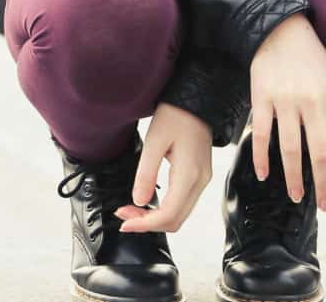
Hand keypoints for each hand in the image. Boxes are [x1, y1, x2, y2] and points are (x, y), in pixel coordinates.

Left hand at [113, 103, 212, 233]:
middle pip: (175, 220)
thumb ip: (146, 173)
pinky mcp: (199, 177)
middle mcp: (200, 181)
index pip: (168, 215)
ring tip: (132, 208)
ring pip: (179, 214)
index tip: (124, 223)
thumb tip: (139, 201)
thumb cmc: (176, 114)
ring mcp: (202, 180)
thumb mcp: (154, 141)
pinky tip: (148, 201)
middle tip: (123, 214)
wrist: (196, 100)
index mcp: (189, 174)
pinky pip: (182, 203)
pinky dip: (164, 209)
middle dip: (147, 223)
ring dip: (154, 218)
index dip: (144, 225)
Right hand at [247, 13, 325, 211]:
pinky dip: (262, 159)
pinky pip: (263, 136)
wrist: (280, 29)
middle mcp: (313, 102)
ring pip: (292, 150)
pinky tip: (264, 175)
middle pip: (321, 154)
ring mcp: (286, 101)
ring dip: (295, 179)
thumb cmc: (311, 61)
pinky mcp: (262, 98)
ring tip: (296, 197)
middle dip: (324, 185)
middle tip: (325, 206)